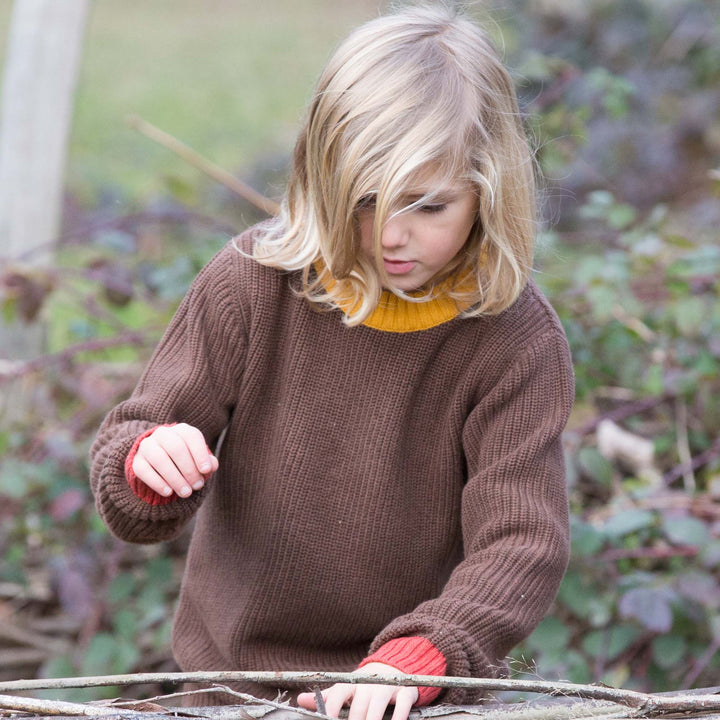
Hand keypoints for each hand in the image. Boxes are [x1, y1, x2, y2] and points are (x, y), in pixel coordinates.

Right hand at [131, 423, 217, 498]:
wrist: (160, 460)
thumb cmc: (187, 459)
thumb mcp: (199, 458)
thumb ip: (208, 462)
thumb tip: (212, 466)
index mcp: (182, 430)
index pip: (191, 436)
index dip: (200, 454)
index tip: (206, 471)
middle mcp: (163, 434)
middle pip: (176, 448)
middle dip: (189, 469)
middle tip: (197, 486)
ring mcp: (147, 446)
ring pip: (159, 459)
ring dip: (174, 478)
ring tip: (186, 493)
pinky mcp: (137, 461)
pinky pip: (144, 471)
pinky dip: (157, 483)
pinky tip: (168, 493)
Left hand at [297, 663, 417, 719]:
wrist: (392, 666)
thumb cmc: (363, 685)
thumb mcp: (345, 688)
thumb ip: (326, 698)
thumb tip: (300, 700)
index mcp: (350, 684)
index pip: (336, 696)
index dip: (330, 711)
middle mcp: (367, 685)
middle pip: (357, 710)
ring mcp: (386, 687)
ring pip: (376, 711)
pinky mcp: (404, 692)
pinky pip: (402, 707)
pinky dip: (397, 719)